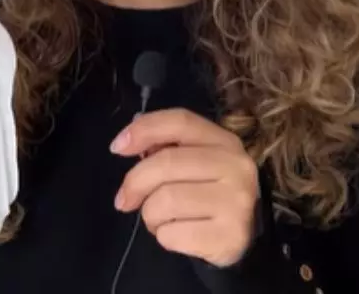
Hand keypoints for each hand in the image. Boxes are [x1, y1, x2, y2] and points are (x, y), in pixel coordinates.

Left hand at [112, 108, 259, 267]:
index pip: (181, 122)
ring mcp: (235, 201)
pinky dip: (163, 236)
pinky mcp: (229, 235)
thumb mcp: (195, 162)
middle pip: (166, 163)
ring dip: (150, 215)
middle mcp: (236, 166)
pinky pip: (172, 234)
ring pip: (165, 201)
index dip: (144, 129)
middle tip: (125, 200)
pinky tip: (177, 234)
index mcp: (225, 141)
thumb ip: (166, 148)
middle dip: (135, 183)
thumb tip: (127, 142)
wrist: (241, 236)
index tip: (117, 147)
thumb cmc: (208, 194)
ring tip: (161, 219)